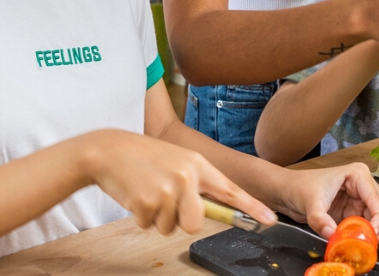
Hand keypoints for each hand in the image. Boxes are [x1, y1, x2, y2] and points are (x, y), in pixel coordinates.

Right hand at [81, 130, 275, 234]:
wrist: (108, 150)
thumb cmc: (144, 158)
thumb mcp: (177, 162)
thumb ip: (196, 183)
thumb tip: (215, 209)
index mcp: (197, 165)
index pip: (230, 190)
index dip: (251, 208)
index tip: (270, 220)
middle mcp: (186, 176)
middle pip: (196, 222)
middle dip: (180, 221)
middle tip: (166, 203)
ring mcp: (166, 189)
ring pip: (170, 227)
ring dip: (157, 218)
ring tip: (148, 192)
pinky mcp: (146, 201)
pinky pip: (150, 225)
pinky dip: (141, 217)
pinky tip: (136, 194)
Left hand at [275, 163, 378, 239]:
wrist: (288, 191)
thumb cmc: (299, 188)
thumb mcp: (310, 203)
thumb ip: (320, 219)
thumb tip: (331, 234)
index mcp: (358, 174)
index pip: (377, 200)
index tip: (371, 236)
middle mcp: (364, 184)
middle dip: (378, 227)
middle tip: (369, 244)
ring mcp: (360, 196)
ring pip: (376, 218)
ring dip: (371, 232)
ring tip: (361, 244)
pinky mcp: (354, 208)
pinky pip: (365, 223)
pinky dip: (363, 233)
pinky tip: (354, 240)